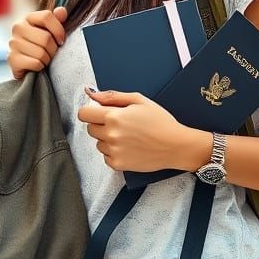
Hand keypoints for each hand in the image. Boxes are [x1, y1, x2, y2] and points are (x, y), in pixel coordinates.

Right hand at [7, 7, 67, 79]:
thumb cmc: (42, 45)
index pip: (46, 16)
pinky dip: (40, 67)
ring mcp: (13, 43)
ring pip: (41, 53)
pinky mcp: (12, 59)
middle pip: (46, 38)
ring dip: (47, 59)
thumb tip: (62, 10)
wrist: (28, 66)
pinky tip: (36, 65)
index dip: (58, 30)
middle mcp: (18, 28)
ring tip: (43, 59)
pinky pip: (35, 63)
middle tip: (51, 52)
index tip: (61, 40)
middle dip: (53, 49)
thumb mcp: (51, 30)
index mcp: (28, 17)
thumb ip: (57, 20)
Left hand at [77, 88, 208, 173]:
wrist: (175, 145)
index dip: (91, 111)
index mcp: (114, 117)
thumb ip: (112, 96)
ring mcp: (114, 151)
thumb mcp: (139, 100)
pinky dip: (114, 152)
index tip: (98, 112)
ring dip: (108, 139)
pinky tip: (129, 147)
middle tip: (120, 123)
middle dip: (101, 124)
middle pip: (90, 129)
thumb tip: (93, 94)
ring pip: (98, 143)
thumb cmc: (160, 122)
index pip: (84, 114)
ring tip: (128, 136)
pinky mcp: (118, 164)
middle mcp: (110, 135)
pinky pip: (106, 157)